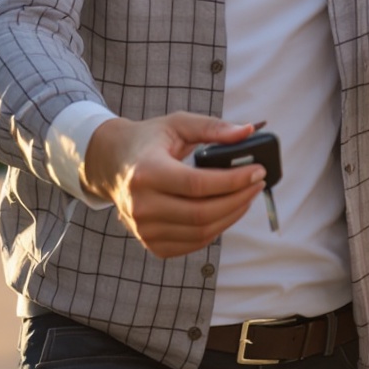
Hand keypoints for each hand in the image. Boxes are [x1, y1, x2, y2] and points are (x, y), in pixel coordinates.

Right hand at [82, 113, 264, 258]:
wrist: (111, 164)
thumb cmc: (148, 142)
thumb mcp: (176, 124)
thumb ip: (212, 127)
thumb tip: (248, 132)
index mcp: (146, 172)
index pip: (197, 185)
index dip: (233, 181)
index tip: (257, 172)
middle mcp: (141, 204)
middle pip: (202, 213)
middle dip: (238, 200)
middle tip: (256, 184)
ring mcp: (144, 228)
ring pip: (201, 233)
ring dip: (231, 216)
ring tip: (245, 197)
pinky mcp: (151, 243)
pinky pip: (193, 243)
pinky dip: (215, 230)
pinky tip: (226, 212)